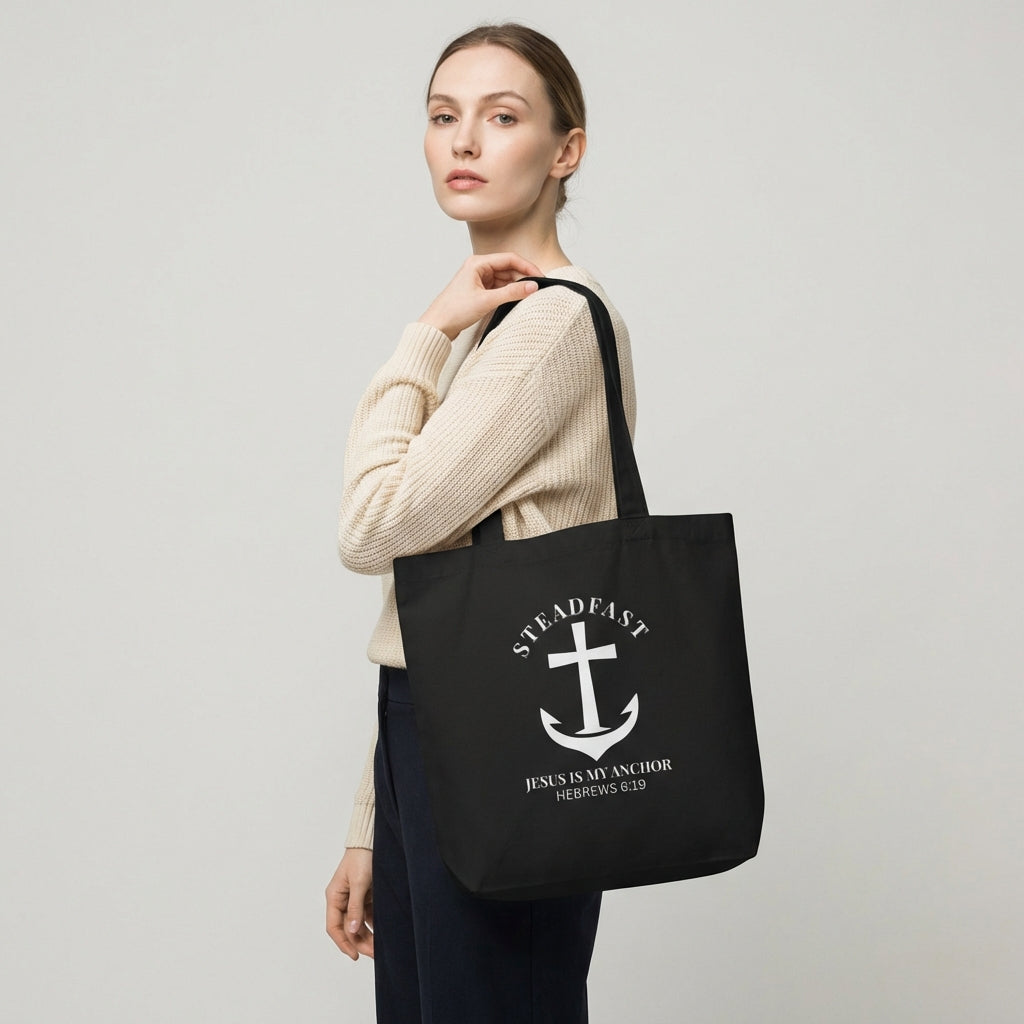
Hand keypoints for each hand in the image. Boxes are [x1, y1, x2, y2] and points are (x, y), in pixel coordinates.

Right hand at [325, 848, 373, 960]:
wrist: (372, 841)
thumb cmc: (361, 857)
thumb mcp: (359, 883)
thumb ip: (355, 907)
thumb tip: (351, 930)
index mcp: (334, 897)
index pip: (334, 926)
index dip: (343, 943)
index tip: (354, 955)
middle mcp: (342, 900)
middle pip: (348, 928)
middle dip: (359, 942)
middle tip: (374, 953)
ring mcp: (354, 898)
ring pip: (358, 923)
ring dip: (367, 935)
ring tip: (379, 947)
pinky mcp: (366, 895)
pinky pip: (368, 915)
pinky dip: (373, 924)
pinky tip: (382, 932)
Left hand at [419, 252, 543, 339]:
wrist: (438, 326)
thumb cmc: (454, 311)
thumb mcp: (487, 301)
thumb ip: (511, 292)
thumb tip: (532, 286)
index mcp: (478, 263)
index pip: (509, 259)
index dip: (527, 267)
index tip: (540, 277)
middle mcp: (478, 268)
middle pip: (508, 268)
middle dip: (523, 278)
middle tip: (537, 289)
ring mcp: (479, 280)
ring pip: (504, 279)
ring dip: (516, 287)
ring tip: (527, 296)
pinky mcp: (479, 291)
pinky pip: (499, 288)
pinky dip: (508, 293)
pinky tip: (515, 300)